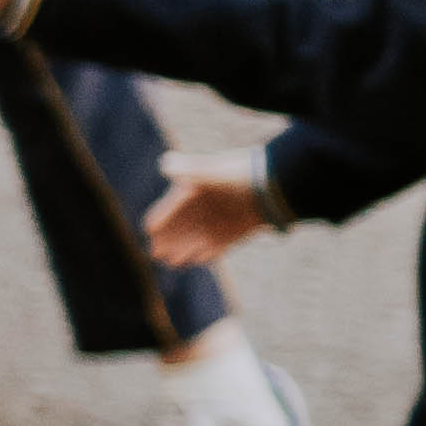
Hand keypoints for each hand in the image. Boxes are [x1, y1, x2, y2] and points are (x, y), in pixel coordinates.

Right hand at [146, 166, 272, 266]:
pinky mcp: (237, 231)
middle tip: (156, 253)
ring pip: (198, 238)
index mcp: (197, 188)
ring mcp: (222, 219)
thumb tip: (165, 163)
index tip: (149, 230)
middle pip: (182, 225)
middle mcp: (208, 204)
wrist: (276, 185)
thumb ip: (190, 169)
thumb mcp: (213, 170)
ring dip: (185, 249)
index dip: (161, 217)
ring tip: (173, 262)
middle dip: (169, 239)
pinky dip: (210, 253)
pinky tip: (199, 260)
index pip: (173, 204)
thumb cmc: (241, 174)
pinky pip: (219, 245)